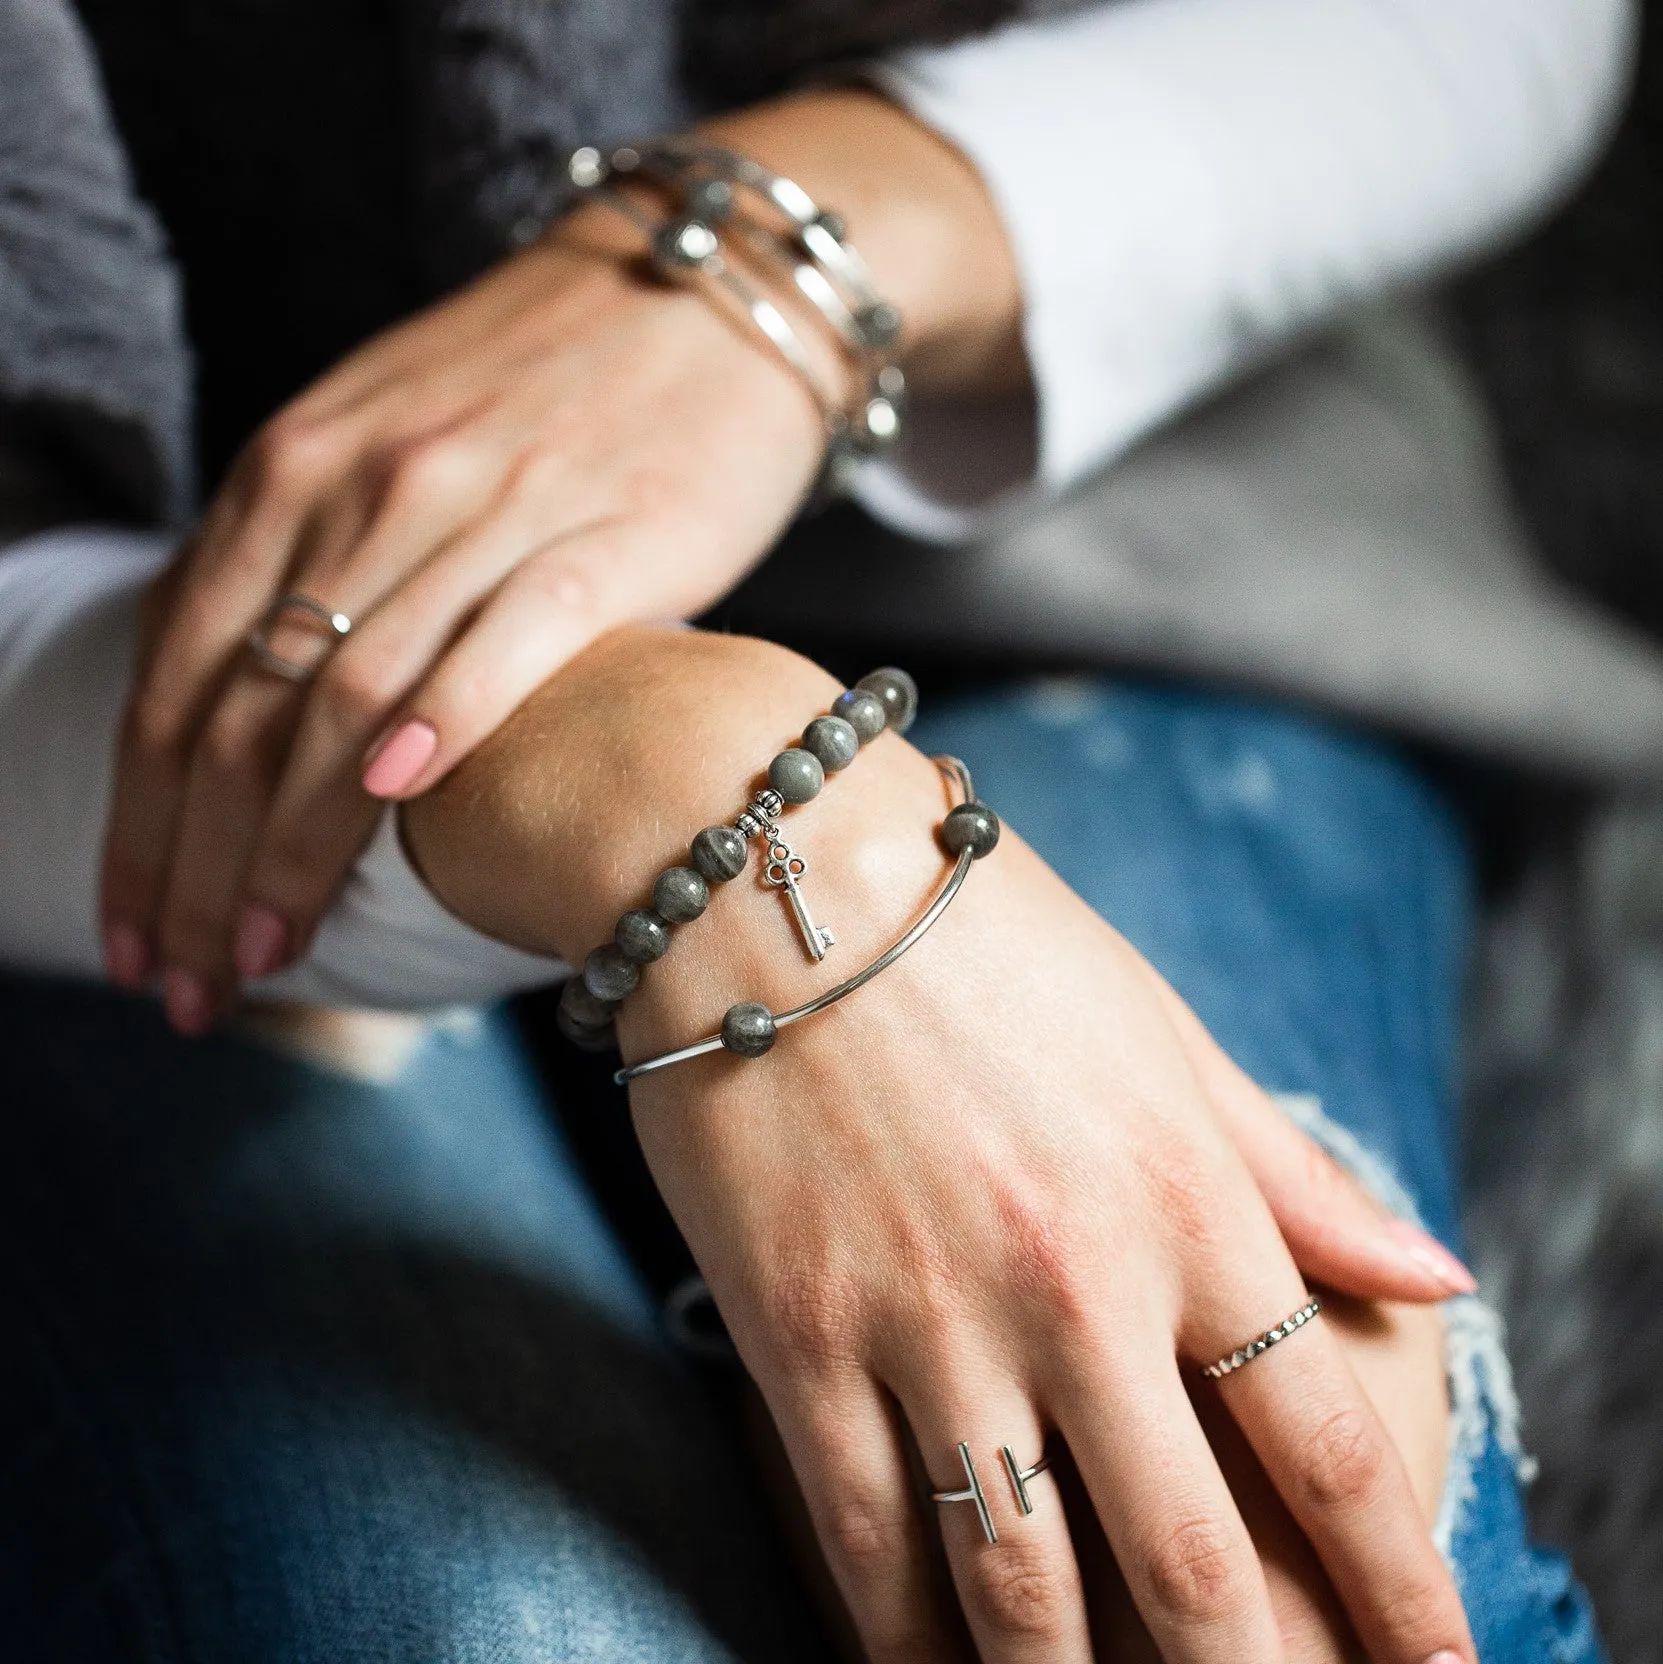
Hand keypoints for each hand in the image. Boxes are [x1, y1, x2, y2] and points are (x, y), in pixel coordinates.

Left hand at [97, 90, 1022, 1031]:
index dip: (143, 827)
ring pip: (349, 697)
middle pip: (243, 713)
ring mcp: (486, 508)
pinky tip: (397, 801)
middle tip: (188, 987)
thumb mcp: (386, 453)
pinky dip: (444, 719)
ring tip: (265, 952)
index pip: (180, 681)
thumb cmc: (546, 395)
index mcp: (291, 474)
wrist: (706, 298)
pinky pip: (507, 637)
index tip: (137, 936)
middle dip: (196, 867)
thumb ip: (316, 569)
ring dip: (293, 844)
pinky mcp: (608, 534)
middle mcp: (365, 488)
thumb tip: (264, 726)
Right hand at [403, 626, 1477, 1663]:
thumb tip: (1434, 1275)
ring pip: (1022, 1594)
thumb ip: (1290, 1168)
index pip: (1330, 1449)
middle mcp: (1073, 1284)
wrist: (769, 871)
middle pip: (1197, 1571)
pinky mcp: (795, 1336)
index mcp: (1183, 1199)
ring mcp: (926, 1321)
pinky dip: (904, 1640)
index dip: (1402, 1595)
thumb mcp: (1157, 1028)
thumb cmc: (979, 935)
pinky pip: (862, 1541)